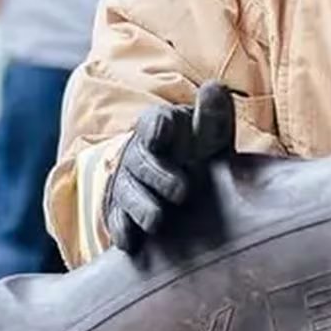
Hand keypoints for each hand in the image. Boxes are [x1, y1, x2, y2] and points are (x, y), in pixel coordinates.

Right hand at [103, 81, 236, 254]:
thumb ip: (214, 115)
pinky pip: (116, 220)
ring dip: (140, 206)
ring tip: (157, 221)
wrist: (187, 184)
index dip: (157, 128)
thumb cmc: (200, 152)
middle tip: (182, 191)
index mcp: (161, 127)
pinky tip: (129, 242)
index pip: (154, 121)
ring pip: (127, 192)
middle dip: (157, 175)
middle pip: (140, 160)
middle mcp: (139, 153)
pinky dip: (121, 231)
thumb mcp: (211, 135)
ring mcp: (127, 182)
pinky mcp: (121, 211)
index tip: (162, 136)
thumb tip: (213, 88)